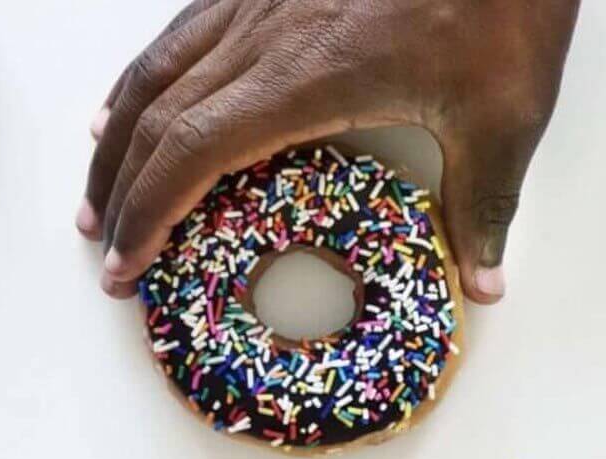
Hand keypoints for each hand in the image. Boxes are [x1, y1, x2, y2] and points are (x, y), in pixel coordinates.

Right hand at [78, 0, 583, 304]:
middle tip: (109, 252)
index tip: (128, 266)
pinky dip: (148, 76)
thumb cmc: (499, 7)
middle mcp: (263, 33)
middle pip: (157, 116)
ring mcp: (258, 0)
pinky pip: (184, 32)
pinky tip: (140, 99)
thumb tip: (485, 283)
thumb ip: (483, 206)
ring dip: (119, 134)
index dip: (149, 213)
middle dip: (121, 190)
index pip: (193, 152)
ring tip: (102, 192)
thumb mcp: (503, 119)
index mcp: (305, 77)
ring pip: (157, 68)